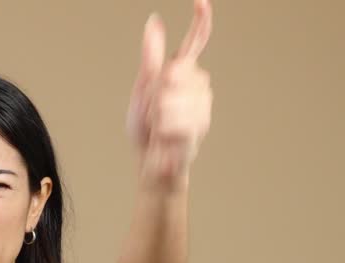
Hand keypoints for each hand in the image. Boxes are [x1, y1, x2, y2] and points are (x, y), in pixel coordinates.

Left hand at [126, 0, 213, 189]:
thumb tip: (154, 22)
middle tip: (153, 112)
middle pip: (175, 72)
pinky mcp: (199, 128)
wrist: (151, 165)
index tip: (201, 1)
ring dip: (158, 115)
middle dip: (155, 93)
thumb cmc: (146, 130)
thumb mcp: (142, 90)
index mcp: (182, 75)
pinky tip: (166, 138)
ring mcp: (202, 107)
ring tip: (159, 128)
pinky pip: (177, 122)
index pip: (195, 43)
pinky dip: (164, 131)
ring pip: (174, 98)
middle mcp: (197, 87)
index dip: (200, 22)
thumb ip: (151, 57)